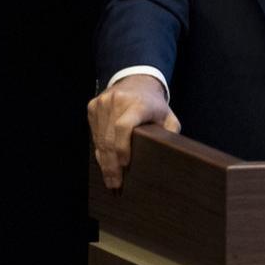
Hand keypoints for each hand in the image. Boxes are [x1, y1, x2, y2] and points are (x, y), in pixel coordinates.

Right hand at [87, 74, 180, 188]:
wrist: (137, 79)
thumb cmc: (154, 104)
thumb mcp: (168, 116)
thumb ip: (170, 133)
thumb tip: (171, 154)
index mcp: (137, 103)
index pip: (124, 126)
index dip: (122, 147)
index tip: (125, 165)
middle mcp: (117, 100)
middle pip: (109, 138)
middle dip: (112, 164)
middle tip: (115, 184)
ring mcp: (102, 102)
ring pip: (99, 138)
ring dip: (104, 161)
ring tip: (109, 179)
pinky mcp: (93, 106)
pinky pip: (93, 133)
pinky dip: (99, 149)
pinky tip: (104, 162)